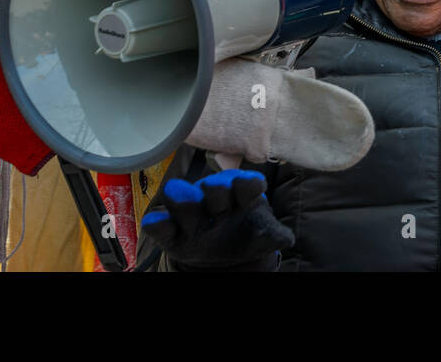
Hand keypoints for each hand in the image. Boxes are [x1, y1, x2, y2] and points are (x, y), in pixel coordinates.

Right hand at [139, 169, 293, 270]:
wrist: (222, 257)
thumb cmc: (244, 236)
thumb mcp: (260, 237)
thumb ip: (271, 234)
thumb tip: (285, 238)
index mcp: (239, 197)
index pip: (244, 187)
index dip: (247, 185)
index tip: (254, 184)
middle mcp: (213, 200)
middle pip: (214, 192)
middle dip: (215, 189)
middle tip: (214, 186)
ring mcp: (190, 215)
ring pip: (185, 203)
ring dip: (183, 199)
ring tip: (178, 192)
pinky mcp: (171, 235)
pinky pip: (162, 228)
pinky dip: (157, 223)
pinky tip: (154, 220)